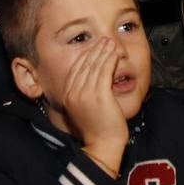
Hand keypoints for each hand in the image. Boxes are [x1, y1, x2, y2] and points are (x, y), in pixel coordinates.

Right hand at [60, 38, 128, 175]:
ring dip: (103, 52)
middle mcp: (74, 93)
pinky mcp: (99, 96)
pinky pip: (105, 72)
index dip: (85, 55)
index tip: (94, 47)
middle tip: (103, 40)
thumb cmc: (98, 128)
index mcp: (68, 95)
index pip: (76, 69)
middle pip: (84, 65)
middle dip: (94, 50)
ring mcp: (86, 94)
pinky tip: (115, 54)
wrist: (104, 144)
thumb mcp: (85, 107)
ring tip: (110, 43)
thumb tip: (92, 77)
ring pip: (95, 66)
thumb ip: (85, 92)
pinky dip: (110, 60)